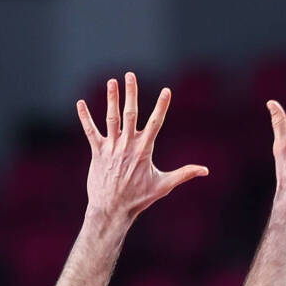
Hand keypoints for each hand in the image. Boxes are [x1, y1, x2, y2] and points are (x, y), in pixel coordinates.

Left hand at [76, 73, 207, 220]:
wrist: (113, 209)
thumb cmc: (140, 198)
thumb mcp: (164, 185)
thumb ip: (184, 174)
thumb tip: (205, 171)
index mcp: (144, 150)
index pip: (155, 123)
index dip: (161, 106)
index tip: (166, 90)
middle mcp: (128, 145)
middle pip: (130, 113)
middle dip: (131, 93)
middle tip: (130, 75)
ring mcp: (111, 148)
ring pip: (111, 118)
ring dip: (111, 98)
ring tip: (112, 82)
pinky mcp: (97, 152)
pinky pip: (90, 131)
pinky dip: (85, 117)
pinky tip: (80, 103)